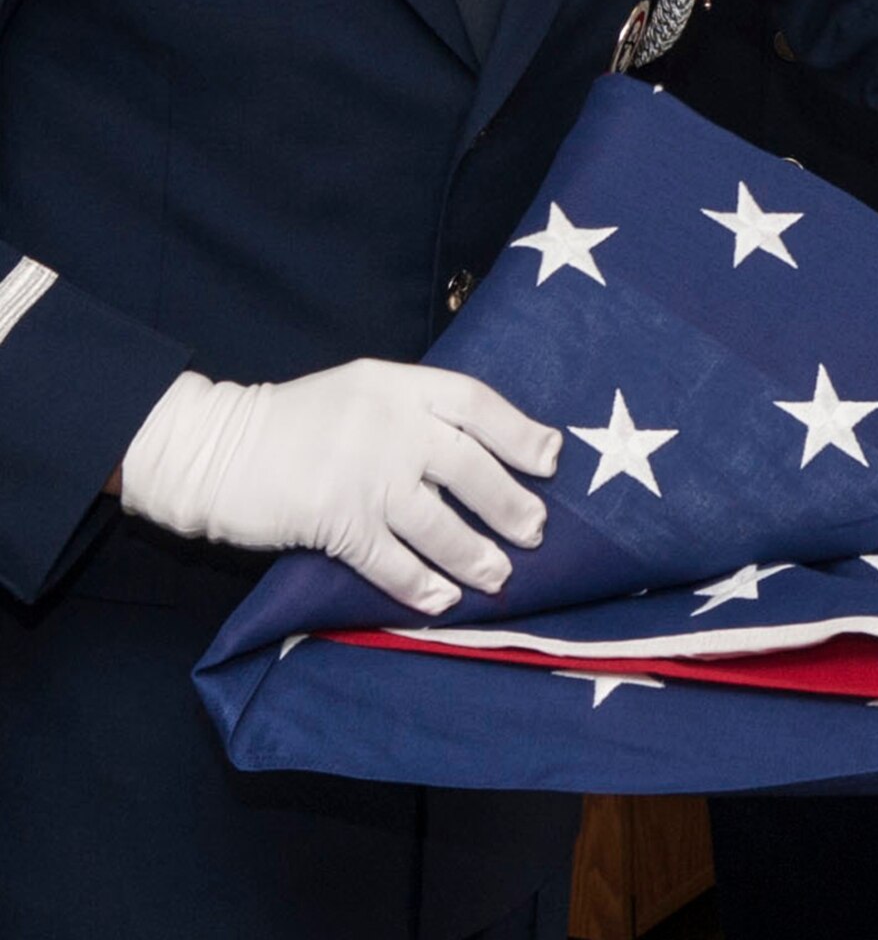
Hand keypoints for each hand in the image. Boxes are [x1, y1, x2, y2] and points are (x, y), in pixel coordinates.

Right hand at [121, 360, 560, 612]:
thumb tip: (481, 452)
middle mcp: (390, 424)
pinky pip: (394, 563)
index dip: (521, 433)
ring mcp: (365, 473)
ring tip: (499, 577)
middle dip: (510, 504)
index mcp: (398, 383)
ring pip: (440, 523)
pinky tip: (442, 601)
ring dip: (476, 555)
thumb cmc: (295, 422)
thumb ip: (413, 412)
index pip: (477, 404)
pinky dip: (422, 586)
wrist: (218, 448)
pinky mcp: (337, 520)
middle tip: (535, 532)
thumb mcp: (361, 392)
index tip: (551, 460)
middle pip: (470, 467)